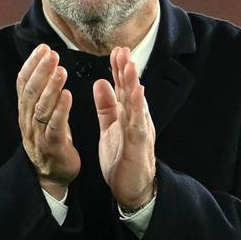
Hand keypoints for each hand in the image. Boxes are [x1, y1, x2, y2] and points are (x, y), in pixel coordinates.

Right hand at [16, 44, 79, 199]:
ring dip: (50, 87)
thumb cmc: (51, 139)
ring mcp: (38, 135)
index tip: (43, 47)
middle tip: (52, 53)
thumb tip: (47, 64)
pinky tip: (68, 95)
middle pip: (31, 92)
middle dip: (41, 71)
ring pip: (41, 108)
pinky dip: (60, 110)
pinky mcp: (52, 147)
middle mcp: (27, 121)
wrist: (52, 175)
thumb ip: (43, 92)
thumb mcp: (43, 114)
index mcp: (25, 111)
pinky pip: (54, 127)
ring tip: (60, 70)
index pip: (23, 83)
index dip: (32, 64)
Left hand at [93, 47, 155, 208]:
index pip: (124, 88)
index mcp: (129, 115)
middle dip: (127, 70)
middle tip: (123, 50)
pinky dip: (138, 109)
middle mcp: (137, 120)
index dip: (119, 70)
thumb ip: (107, 106)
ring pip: (137, 104)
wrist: (132, 189)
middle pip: (132, 91)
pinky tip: (137, 95)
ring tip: (130, 66)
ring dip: (134, 84)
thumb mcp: (111, 126)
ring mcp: (139, 132)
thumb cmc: (122, 158)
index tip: (116, 51)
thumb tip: (100, 82)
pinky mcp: (138, 146)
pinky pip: (138, 125)